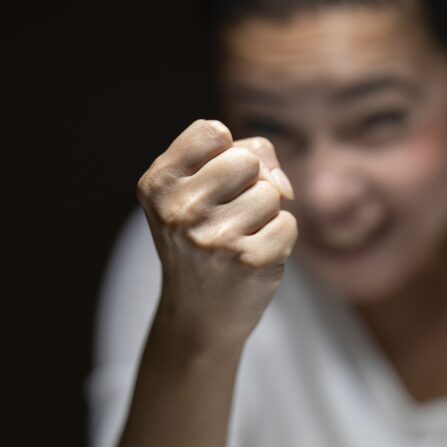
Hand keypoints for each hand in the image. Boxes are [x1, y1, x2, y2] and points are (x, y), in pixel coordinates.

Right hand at [136, 120, 296, 346]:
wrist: (199, 315)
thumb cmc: (204, 239)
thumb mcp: (200, 189)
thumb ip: (246, 156)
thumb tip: (284, 188)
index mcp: (158, 184)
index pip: (212, 131)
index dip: (224, 153)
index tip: (212, 184)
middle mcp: (179, 210)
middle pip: (247, 159)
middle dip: (250, 184)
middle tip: (228, 217)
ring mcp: (214, 238)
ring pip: (272, 192)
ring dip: (265, 215)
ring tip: (239, 239)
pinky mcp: (249, 261)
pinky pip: (288, 223)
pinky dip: (279, 239)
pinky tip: (254, 258)